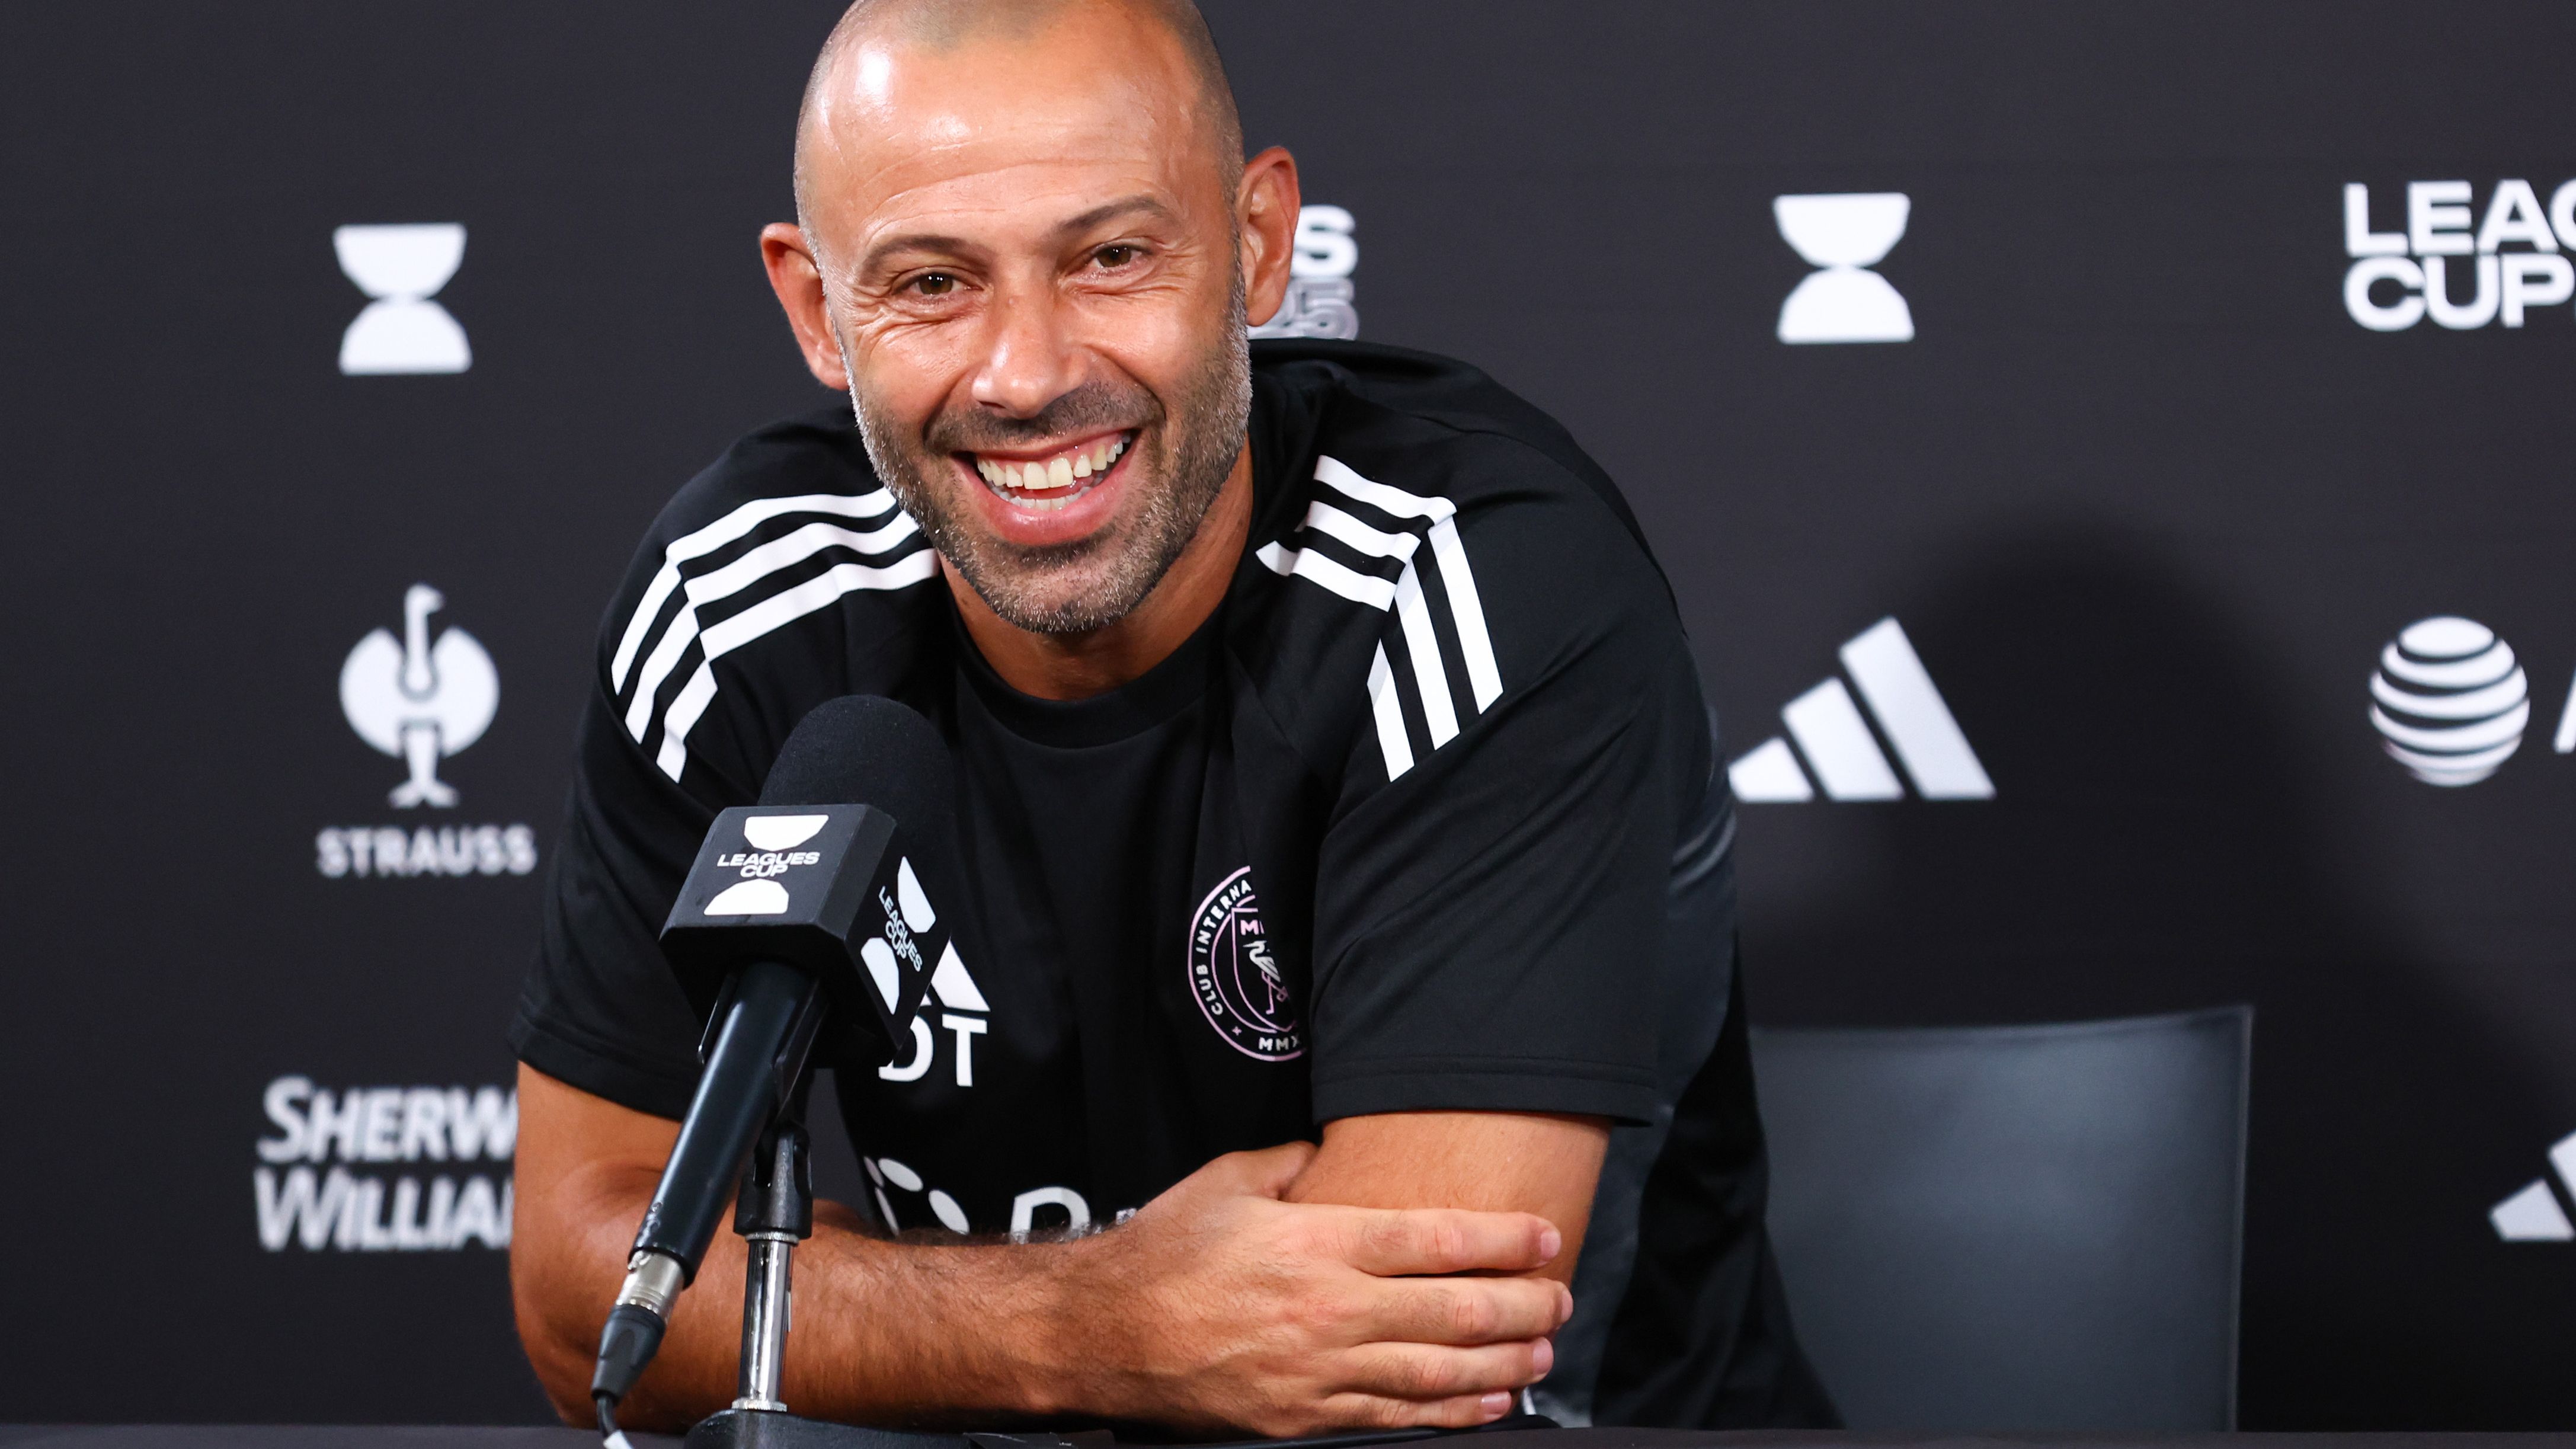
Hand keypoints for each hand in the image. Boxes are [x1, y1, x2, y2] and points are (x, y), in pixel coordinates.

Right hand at [1056, 1142, 1571, 1435]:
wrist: (1103, 1337)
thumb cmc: (1164, 1253)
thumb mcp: (1229, 1181)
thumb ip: (1296, 1163)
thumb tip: (1338, 1153)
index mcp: (1316, 1242)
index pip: (1435, 1238)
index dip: (1502, 1238)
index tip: (1545, 1236)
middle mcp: (1329, 1309)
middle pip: (1455, 1309)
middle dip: (1523, 1305)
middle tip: (1561, 1298)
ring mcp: (1320, 1372)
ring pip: (1438, 1371)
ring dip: (1503, 1363)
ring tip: (1542, 1351)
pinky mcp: (1305, 1418)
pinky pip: (1396, 1417)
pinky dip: (1452, 1413)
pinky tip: (1488, 1403)